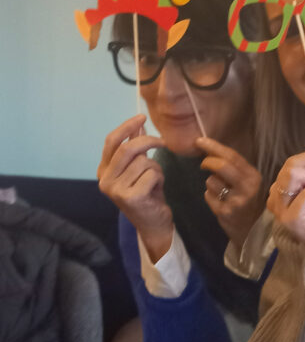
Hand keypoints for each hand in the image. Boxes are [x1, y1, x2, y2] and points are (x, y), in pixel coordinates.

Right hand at [97, 114, 172, 259]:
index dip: (127, 127)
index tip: (142, 117)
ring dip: (156, 168)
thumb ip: (135, 149)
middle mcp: (105, 180)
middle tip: (163, 142)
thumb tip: (139, 124)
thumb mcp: (139, 169)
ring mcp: (116, 190)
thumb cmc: (147, 194)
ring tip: (154, 180)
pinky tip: (156, 189)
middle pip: (128, 149)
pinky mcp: (131, 197)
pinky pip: (152, 174)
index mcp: (103, 171)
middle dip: (149, 141)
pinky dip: (160, 178)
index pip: (111, 142)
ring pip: (144, 162)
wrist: (153, 224)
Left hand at [196, 137, 263, 250]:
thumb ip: (234, 168)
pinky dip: (210, 196)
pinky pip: (208, 196)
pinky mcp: (225, 212)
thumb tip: (210, 150)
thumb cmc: (248, 201)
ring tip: (220, 191)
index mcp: (253, 176)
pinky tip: (219, 202)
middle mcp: (247, 188)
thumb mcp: (248, 182)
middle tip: (203, 164)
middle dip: (208, 162)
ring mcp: (236, 201)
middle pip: (221, 166)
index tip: (199, 141)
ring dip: (210, 183)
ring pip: (211, 181)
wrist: (253, 230)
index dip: (213, 146)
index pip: (232, 156)